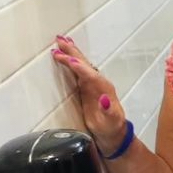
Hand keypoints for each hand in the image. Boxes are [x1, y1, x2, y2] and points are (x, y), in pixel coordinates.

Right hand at [51, 36, 125, 153]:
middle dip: (72, 53)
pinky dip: (71, 61)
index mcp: (104, 89)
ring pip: (81, 64)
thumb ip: (109, 111)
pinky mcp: (87, 86)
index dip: (79, 68)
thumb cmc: (111, 127)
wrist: (113, 131)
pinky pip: (78, 70)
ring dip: (71, 52)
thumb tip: (104, 100)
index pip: (90, 75)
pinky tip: (65, 56)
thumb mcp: (111, 122)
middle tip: (59, 41)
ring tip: (60, 40)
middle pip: (84, 64)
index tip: (68, 60)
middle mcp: (99, 82)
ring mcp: (92, 83)